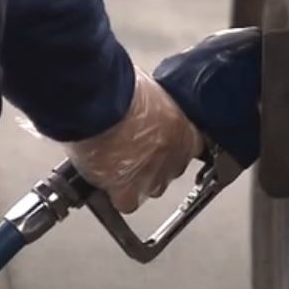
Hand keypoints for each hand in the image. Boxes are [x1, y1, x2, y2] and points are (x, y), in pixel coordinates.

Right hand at [63, 67, 202, 213]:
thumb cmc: (117, 86)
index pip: (191, 146)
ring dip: (137, 180)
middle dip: (154, 163)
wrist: (97, 100)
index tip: (160, 142)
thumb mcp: (146, 88)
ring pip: (152, 188)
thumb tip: (143, 107)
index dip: (172, 145)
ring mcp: (152, 173)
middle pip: (171, 169)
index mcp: (181, 127)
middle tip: (132, 151)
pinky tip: (107, 182)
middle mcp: (172, 153)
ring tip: (116, 165)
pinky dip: (117, 195)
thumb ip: (152, 106)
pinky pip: (127, 202)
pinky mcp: (127, 187)